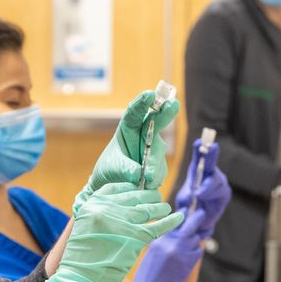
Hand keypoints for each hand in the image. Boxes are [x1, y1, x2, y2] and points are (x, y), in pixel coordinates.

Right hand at [46, 183, 183, 281]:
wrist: (80, 279)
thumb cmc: (82, 258)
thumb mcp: (84, 227)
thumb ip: (100, 214)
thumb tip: (121, 207)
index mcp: (92, 204)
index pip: (117, 187)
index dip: (131, 187)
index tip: (138, 189)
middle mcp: (106, 208)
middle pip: (134, 195)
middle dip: (148, 196)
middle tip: (156, 197)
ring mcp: (121, 222)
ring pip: (147, 209)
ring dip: (159, 207)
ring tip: (165, 208)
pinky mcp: (134, 238)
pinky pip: (157, 226)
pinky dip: (170, 222)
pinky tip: (178, 217)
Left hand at [72, 91, 179, 215]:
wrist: (112, 187)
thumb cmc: (108, 170)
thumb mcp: (111, 167)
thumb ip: (124, 168)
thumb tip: (139, 175)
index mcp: (128, 128)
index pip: (135, 112)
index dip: (142, 103)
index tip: (149, 94)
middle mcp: (144, 134)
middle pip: (156, 121)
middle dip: (165, 112)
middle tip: (172, 104)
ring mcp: (153, 149)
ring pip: (158, 152)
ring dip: (154, 164)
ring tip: (147, 178)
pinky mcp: (159, 165)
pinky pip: (160, 170)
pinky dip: (155, 177)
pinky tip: (147, 183)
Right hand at [113, 208, 204, 281]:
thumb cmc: (145, 278)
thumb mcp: (151, 254)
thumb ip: (163, 242)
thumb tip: (176, 235)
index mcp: (157, 239)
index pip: (173, 221)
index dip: (182, 217)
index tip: (186, 215)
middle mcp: (169, 242)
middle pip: (188, 223)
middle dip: (196, 217)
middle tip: (200, 213)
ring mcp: (179, 251)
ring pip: (195, 238)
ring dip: (195, 240)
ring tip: (191, 245)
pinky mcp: (187, 262)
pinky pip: (197, 251)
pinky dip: (196, 251)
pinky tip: (189, 257)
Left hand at [174, 140, 230, 238]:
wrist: (198, 223)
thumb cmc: (189, 207)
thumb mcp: (183, 200)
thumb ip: (187, 196)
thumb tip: (192, 193)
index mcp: (196, 172)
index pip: (198, 158)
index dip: (199, 149)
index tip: (199, 141)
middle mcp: (209, 174)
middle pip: (210, 163)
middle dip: (211, 155)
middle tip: (212, 146)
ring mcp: (218, 182)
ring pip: (215, 180)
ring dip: (206, 186)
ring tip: (198, 194)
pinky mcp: (225, 192)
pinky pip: (220, 190)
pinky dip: (210, 193)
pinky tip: (203, 196)